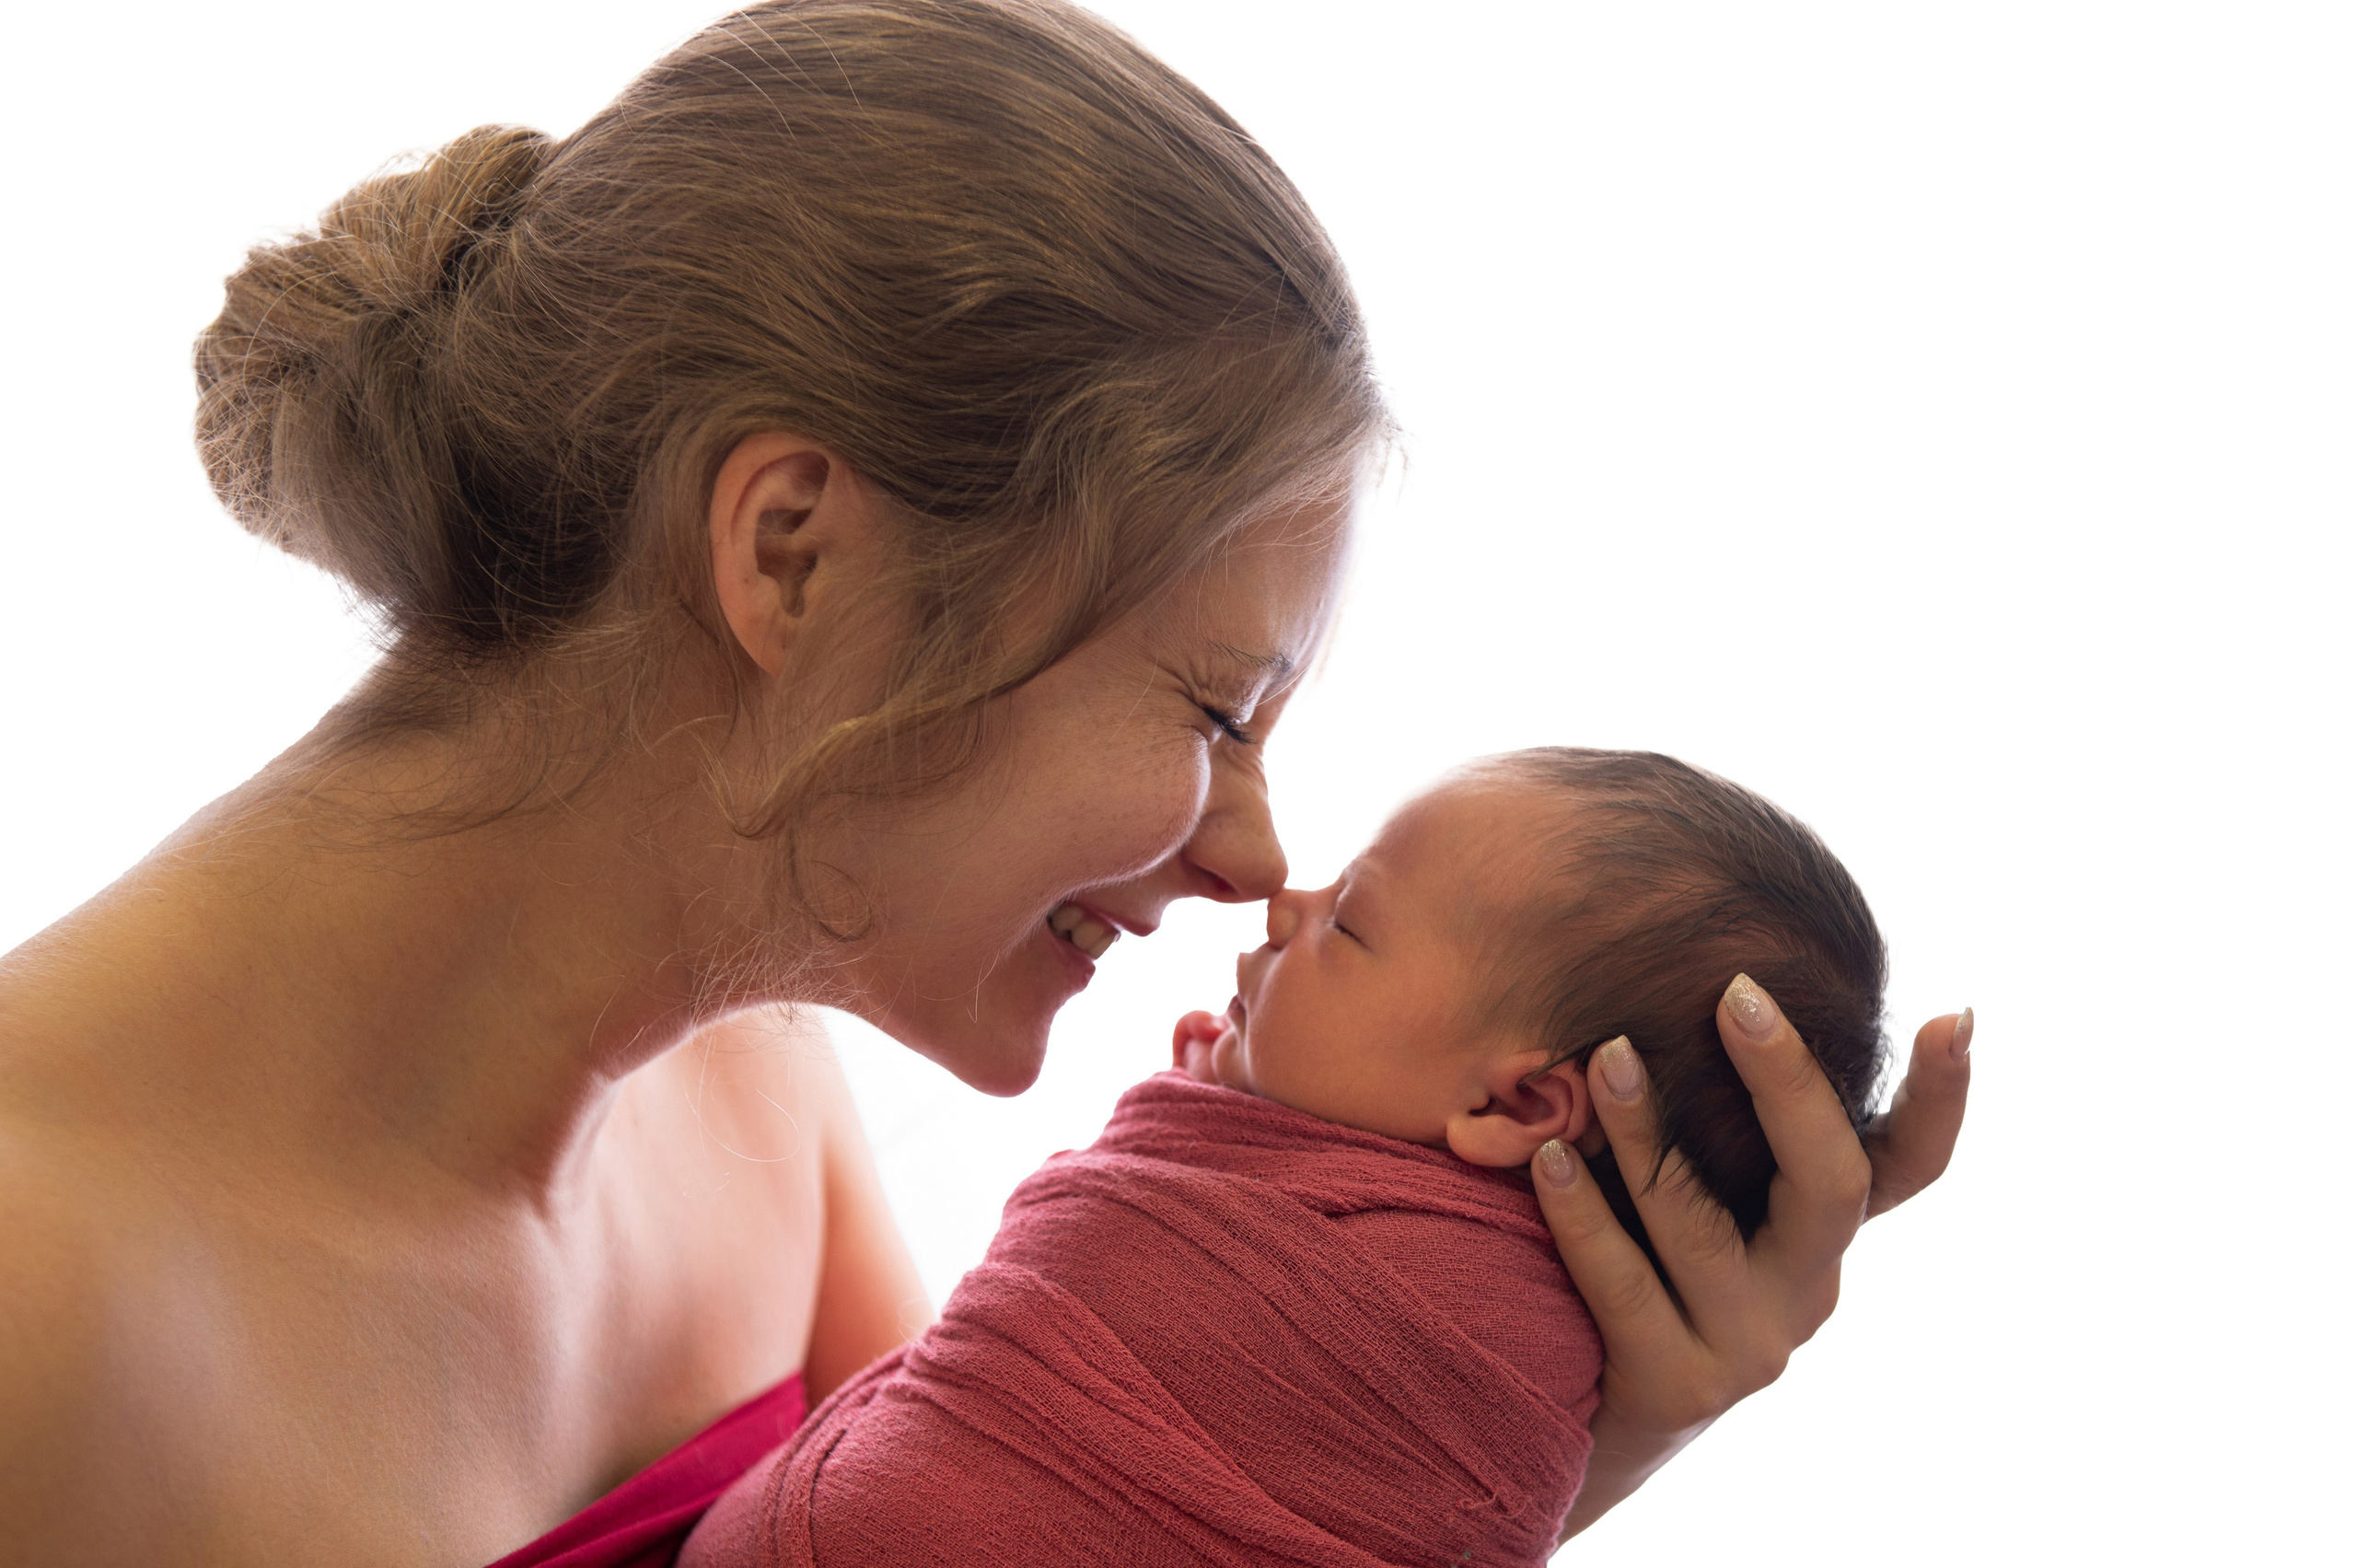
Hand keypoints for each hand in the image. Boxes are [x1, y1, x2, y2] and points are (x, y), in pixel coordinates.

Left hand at [1532, 977, 1971, 1536]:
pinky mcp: (1676, 1386)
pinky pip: (1624, 1285)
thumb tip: (1698, 968)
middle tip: (1738, 993)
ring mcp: (1749, 1345)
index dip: (1944, 1099)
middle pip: (1833, 1182)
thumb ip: (1713, 1120)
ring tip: (1606, 1054)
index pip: (1910, 1165)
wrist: (1575, 1417)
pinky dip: (1584, 1214)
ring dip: (1650, 1130)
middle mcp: (1807, 1290)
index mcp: (1820, 1234)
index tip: (1959, 1015)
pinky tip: (1549, 1158)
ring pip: (1704, 1225)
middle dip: (1788, 1080)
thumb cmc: (1634, 1263)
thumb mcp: (1698, 1193)